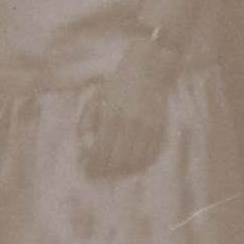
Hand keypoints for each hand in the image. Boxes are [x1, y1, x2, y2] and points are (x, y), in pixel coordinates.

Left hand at [78, 44, 174, 179]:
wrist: (147, 70)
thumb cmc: (117, 85)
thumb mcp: (96, 100)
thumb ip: (86, 123)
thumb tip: (84, 146)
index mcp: (111, 115)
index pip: (101, 151)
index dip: (93, 165)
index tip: (87, 170)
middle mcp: (131, 124)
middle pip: (118, 161)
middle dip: (107, 171)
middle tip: (99, 173)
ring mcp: (148, 128)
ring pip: (135, 162)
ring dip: (123, 170)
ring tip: (114, 169)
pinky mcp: (160, 129)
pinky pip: (151, 156)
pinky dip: (140, 164)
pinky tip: (131, 163)